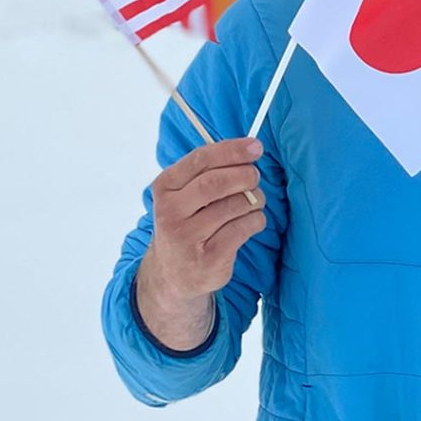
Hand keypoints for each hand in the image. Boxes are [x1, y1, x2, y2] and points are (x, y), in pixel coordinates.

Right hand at [136, 138, 265, 349]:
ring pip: (236, 205)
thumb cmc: (187, 222)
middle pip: (218, 182)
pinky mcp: (210, 258)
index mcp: (165, 187)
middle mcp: (171, 212)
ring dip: (254, 199)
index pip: (201, 159)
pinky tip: (249, 222)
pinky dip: (256, 220)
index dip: (233, 150)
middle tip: (254, 177)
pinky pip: (246, 227)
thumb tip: (250, 148)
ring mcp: (188, 237)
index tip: (256, 146)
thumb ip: (210, 169)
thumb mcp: (184, 194)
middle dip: (245, 175)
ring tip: (252, 203)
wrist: (172, 274)